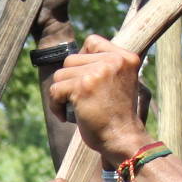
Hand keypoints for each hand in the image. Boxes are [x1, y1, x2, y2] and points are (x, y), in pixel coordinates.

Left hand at [45, 38, 150, 160]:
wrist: (123, 139)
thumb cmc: (119, 116)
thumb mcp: (120, 83)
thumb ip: (105, 66)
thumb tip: (75, 57)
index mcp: (126, 57)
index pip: (92, 42)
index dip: (82, 59)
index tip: (84, 80)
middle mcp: (113, 61)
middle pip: (72, 59)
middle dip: (70, 80)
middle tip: (78, 99)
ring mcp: (98, 72)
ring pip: (61, 74)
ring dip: (61, 93)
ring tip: (72, 108)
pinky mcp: (83, 86)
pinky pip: (55, 89)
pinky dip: (55, 105)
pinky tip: (65, 116)